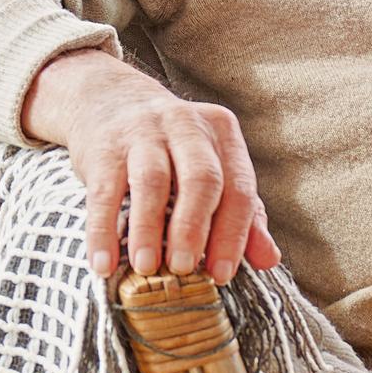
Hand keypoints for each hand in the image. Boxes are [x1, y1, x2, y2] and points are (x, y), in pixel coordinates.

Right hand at [20, 48, 279, 282]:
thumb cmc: (171, 148)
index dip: (233, 234)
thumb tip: (269, 260)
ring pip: (151, 182)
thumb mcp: (212, 167)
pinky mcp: (103, 146)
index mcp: (222, 134)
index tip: (222, 274)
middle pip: (199, 179)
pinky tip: (103, 263)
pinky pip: (103, 192)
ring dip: (149, 230)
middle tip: (184, 269)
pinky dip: (103, 230)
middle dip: (193, 228)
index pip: (238, 187)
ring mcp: (143, 132)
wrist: (108, 98)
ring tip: (146, 268)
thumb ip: (243, 213)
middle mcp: (186, 126)